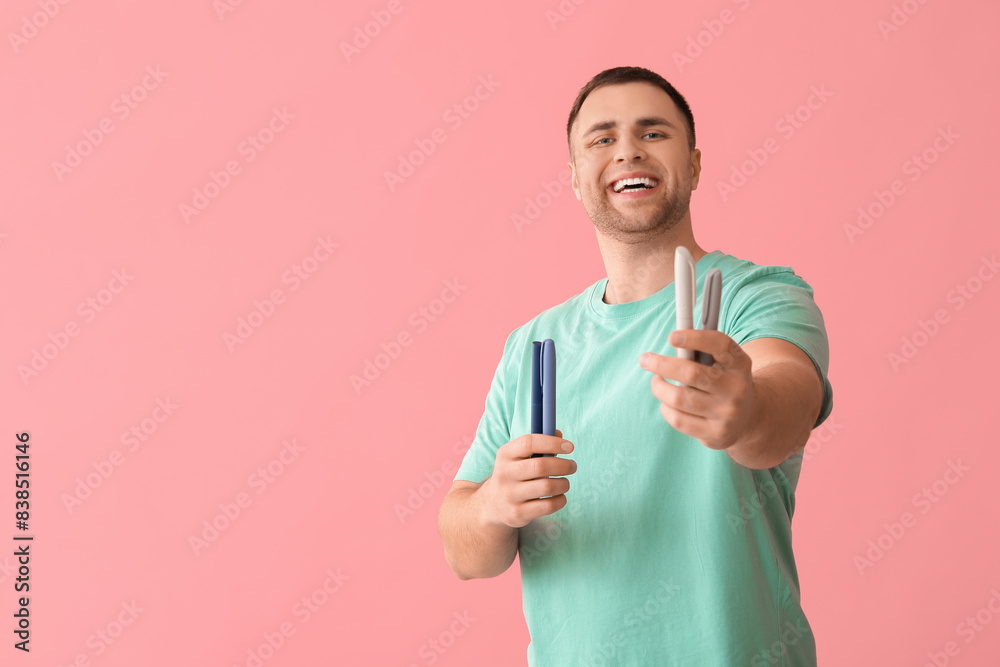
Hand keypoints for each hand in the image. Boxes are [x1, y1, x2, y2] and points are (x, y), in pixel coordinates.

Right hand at [479, 429, 576, 528]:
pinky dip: (560, 500)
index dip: (552, 442)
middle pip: (541, 466)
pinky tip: (560, 496)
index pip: (528, 443)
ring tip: (565, 483)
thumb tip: (559, 434)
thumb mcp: (519, 456)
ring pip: (547, 487)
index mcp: (505, 454)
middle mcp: (504, 474)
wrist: (493, 504)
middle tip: (572, 466)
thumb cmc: (514, 473)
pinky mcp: (518, 513)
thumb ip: (539, 444)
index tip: (570, 447)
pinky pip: (547, 506)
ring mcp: (510, 495)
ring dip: (563, 484)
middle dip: (563, 465)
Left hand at [638, 330, 757, 450]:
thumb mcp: (724, 362)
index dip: (696, 338)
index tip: (672, 337)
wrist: (749, 417)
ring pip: (679, 398)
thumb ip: (702, 351)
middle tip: (645, 359)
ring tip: (656, 381)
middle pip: (692, 373)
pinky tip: (667, 402)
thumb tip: (673, 341)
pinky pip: (678, 420)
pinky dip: (666, 408)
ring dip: (659, 387)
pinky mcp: (716, 433)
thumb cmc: (725, 381)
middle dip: (662, 364)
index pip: (720, 345)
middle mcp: (737, 388)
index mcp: (739, 363)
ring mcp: (727, 413)